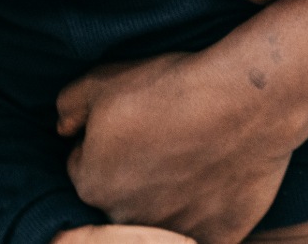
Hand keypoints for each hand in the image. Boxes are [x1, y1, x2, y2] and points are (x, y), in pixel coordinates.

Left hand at [56, 52, 291, 243]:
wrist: (246, 101)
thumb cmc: (173, 88)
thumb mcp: (103, 79)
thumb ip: (68, 106)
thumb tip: (61, 129)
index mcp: (91, 184)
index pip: (84, 168)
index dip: (107, 145)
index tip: (135, 127)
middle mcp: (124, 218)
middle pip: (121, 198)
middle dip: (135, 176)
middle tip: (166, 142)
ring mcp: (170, 232)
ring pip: (159, 216)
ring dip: (168, 196)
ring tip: (193, 160)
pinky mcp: (214, 238)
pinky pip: (199, 235)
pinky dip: (204, 217)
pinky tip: (215, 186)